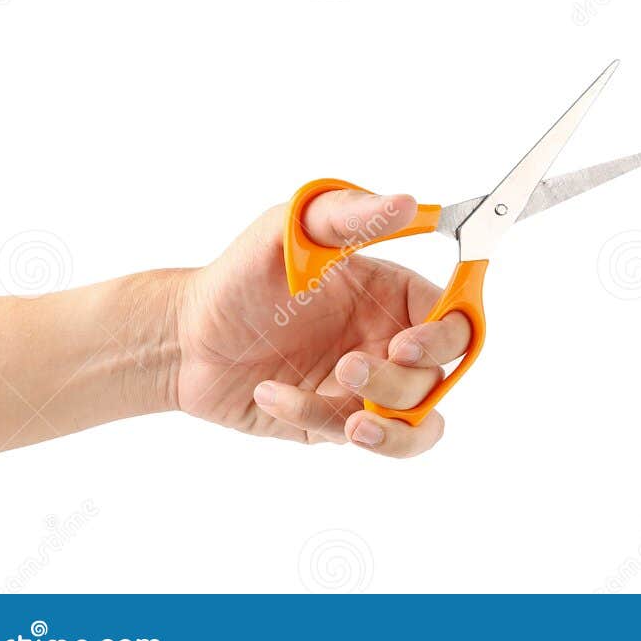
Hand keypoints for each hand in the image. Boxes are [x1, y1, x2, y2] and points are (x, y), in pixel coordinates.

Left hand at [173, 190, 469, 457]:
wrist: (186, 337)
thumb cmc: (241, 274)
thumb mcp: (290, 229)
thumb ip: (349, 216)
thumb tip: (407, 202)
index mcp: (392, 291)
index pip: (455, 316)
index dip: (445, 336)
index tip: (404, 343)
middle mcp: (387, 339)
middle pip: (437, 377)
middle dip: (401, 383)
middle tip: (349, 368)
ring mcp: (364, 388)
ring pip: (415, 426)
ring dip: (389, 430)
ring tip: (348, 424)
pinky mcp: (335, 423)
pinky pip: (352, 438)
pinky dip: (315, 420)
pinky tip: (273, 394)